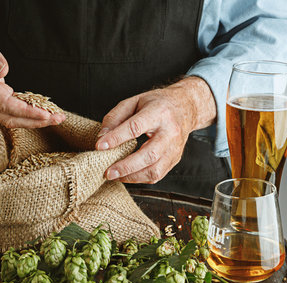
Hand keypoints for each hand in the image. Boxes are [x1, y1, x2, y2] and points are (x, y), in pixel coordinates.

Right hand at [0, 15, 63, 127]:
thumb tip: (3, 71)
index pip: (4, 105)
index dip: (26, 112)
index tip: (45, 114)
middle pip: (9, 117)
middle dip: (35, 121)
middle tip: (59, 119)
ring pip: (10, 117)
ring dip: (33, 120)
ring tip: (56, 118)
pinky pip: (10, 110)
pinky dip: (27, 113)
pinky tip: (43, 110)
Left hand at [95, 77, 215, 183]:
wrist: (186, 107)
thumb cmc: (157, 104)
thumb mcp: (134, 101)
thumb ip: (115, 117)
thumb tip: (102, 137)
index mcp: (159, 112)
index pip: (136, 127)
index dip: (116, 138)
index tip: (100, 146)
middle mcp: (170, 131)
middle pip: (149, 154)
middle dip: (126, 166)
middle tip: (107, 172)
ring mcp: (175, 147)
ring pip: (155, 169)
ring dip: (132, 176)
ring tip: (115, 176)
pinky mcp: (175, 158)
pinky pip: (158, 175)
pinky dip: (140, 178)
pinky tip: (127, 175)